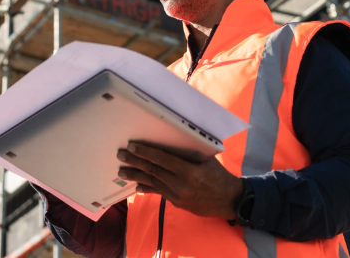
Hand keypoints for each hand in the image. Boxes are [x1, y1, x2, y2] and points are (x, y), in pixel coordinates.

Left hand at [117, 142, 243, 219]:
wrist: (229, 200)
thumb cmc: (219, 175)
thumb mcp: (206, 160)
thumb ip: (188, 155)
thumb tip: (168, 145)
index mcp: (189, 171)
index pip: (161, 159)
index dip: (145, 152)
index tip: (132, 146)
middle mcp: (180, 185)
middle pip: (153, 171)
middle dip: (135, 163)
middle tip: (120, 156)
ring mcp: (177, 196)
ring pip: (153, 183)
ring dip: (136, 176)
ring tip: (122, 171)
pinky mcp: (177, 203)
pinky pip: (159, 193)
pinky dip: (147, 188)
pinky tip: (136, 186)